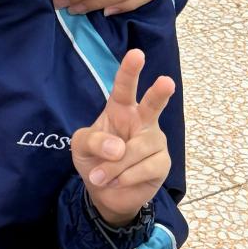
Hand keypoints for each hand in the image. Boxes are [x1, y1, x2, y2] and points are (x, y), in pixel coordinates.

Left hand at [71, 49, 174, 226]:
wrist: (105, 193)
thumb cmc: (95, 160)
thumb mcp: (81, 147)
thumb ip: (93, 141)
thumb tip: (118, 148)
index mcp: (120, 110)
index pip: (123, 88)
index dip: (129, 71)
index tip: (136, 54)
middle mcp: (142, 121)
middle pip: (152, 105)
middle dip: (159, 93)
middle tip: (166, 82)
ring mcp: (154, 141)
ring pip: (136, 150)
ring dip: (113, 167)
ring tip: (100, 176)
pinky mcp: (162, 163)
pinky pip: (144, 168)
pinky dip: (124, 177)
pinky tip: (117, 181)